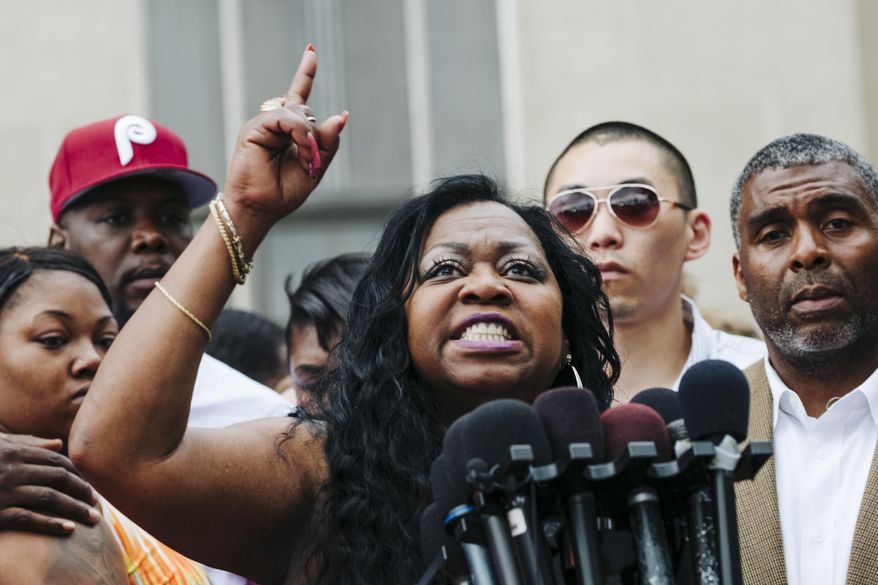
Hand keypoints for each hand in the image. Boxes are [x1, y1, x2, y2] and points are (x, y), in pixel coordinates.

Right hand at [0, 433, 99, 534]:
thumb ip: (27, 445)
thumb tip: (59, 444)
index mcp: (14, 452)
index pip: (56, 461)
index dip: (77, 473)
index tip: (92, 484)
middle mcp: (11, 469)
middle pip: (58, 478)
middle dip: (82, 490)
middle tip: (98, 502)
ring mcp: (4, 491)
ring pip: (49, 498)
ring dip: (75, 508)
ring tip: (93, 518)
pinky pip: (28, 519)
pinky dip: (50, 524)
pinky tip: (70, 529)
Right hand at [223, 44, 347, 234]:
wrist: (261, 209)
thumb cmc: (284, 192)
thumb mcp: (315, 167)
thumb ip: (328, 143)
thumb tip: (341, 114)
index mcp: (289, 132)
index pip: (298, 95)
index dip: (305, 74)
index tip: (311, 52)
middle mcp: (275, 124)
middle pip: (306, 110)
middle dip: (315, 136)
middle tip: (310, 163)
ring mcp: (264, 125)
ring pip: (296, 112)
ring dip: (308, 136)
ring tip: (304, 158)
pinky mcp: (254, 129)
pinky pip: (284, 117)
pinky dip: (297, 131)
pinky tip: (299, 146)